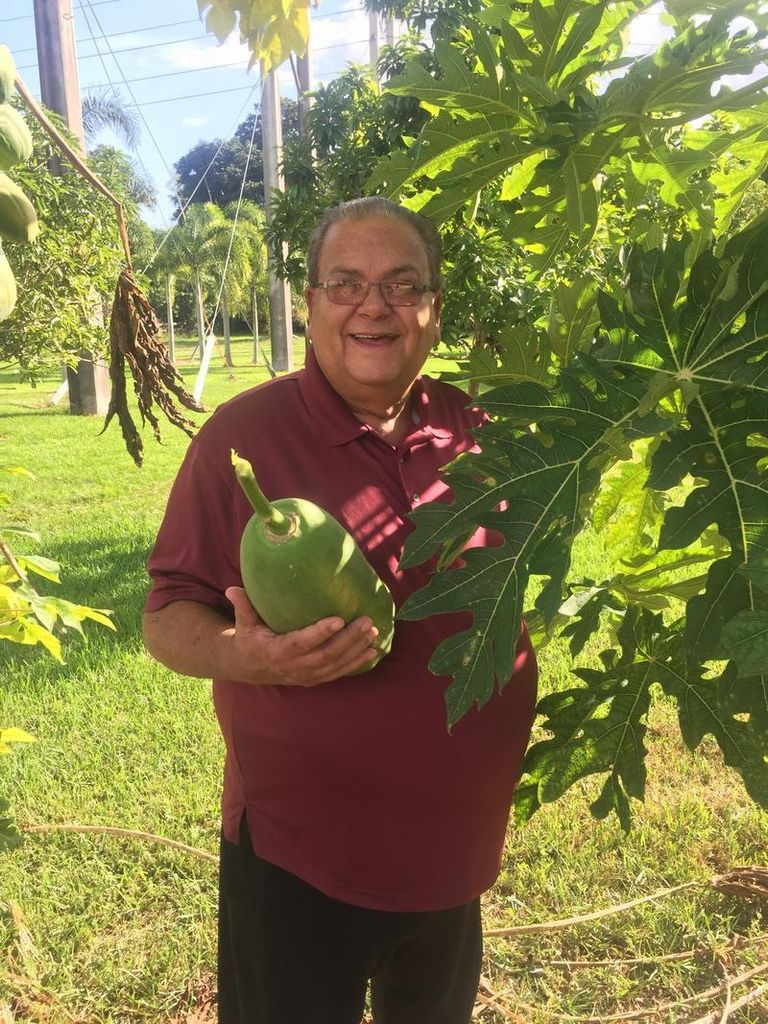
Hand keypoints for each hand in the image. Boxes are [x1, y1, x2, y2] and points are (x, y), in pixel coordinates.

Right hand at [224, 586, 378, 686]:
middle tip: (367, 621)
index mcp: (278, 652)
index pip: (302, 643)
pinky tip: (373, 651)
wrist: (250, 667)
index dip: (320, 633)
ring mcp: (307, 676)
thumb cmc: (249, 638)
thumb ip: (243, 606)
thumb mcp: (244, 624)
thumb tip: (233, 588)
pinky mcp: (316, 679)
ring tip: (374, 632)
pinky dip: (357, 663)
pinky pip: (339, 672)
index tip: (338, 619)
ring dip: (357, 649)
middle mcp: (295, 667)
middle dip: (349, 639)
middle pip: (327, 655)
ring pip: (337, 664)